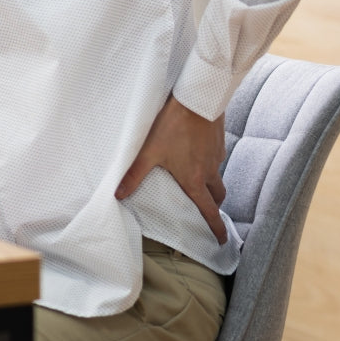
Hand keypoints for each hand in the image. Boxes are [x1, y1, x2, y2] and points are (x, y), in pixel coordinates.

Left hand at [115, 95, 227, 243]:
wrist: (197, 100)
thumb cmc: (173, 126)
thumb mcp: (149, 152)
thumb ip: (134, 175)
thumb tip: (119, 194)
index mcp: (194, 180)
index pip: (209, 211)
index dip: (216, 228)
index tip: (221, 240)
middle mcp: (209, 172)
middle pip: (217, 197)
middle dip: (214, 207)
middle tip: (207, 212)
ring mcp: (216, 156)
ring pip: (218, 178)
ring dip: (212, 185)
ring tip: (199, 184)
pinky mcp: (218, 142)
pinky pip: (217, 160)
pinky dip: (210, 165)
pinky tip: (197, 156)